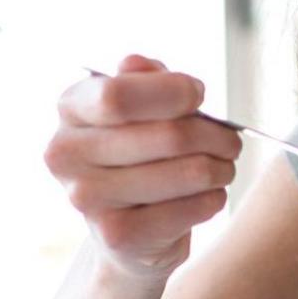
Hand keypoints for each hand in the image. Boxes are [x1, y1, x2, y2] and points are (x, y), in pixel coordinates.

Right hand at [45, 54, 242, 282]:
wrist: (129, 233)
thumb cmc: (141, 155)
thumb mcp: (141, 108)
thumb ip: (143, 80)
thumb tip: (137, 63)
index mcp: (71, 110)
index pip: (119, 96)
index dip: (172, 92)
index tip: (199, 95)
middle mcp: (66, 154)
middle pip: (168, 136)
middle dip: (215, 136)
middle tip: (230, 142)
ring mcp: (86, 199)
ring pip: (189, 173)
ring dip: (221, 168)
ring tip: (222, 168)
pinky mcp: (117, 235)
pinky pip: (193, 208)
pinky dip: (214, 199)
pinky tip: (208, 196)